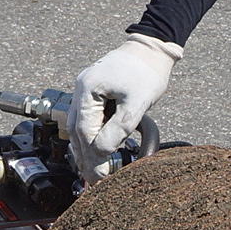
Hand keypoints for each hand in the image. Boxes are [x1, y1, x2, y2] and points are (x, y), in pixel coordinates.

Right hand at [67, 34, 180, 181]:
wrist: (153, 48)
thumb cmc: (148, 71)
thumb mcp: (137, 104)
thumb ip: (118, 129)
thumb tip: (102, 152)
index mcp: (88, 88)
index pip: (85, 130)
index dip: (91, 156)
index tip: (99, 176)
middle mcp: (81, 88)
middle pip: (76, 131)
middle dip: (85, 157)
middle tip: (93, 181)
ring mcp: (85, 89)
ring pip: (78, 126)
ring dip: (85, 149)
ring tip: (92, 171)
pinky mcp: (94, 92)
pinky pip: (86, 118)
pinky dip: (90, 136)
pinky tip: (96, 150)